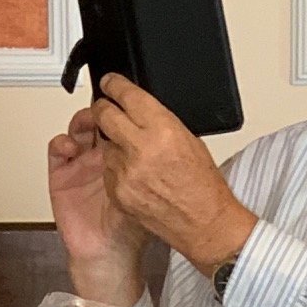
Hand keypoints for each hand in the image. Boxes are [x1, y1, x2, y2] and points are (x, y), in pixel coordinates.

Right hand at [48, 107, 147, 301]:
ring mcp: (83, 162)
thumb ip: (154, 161)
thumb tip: (166, 132)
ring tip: (89, 123)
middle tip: (105, 106)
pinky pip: (57, 149)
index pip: (126, 121)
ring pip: (79, 128)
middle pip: (101, 119)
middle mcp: (106, 155)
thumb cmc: (136, 224)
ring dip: (82, 119)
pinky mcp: (63, 175)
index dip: (125, 107)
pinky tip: (71, 145)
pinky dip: (62, 141)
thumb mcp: (155, 187)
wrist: (114, 252)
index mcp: (130, 154)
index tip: (127, 97)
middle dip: (103, 108)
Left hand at [92, 75, 257, 274]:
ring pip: (105, 144)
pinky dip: (117, 168)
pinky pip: (108, 170)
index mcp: (163, 129)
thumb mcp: (191, 141)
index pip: (127, 96)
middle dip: (103, 108)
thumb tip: (141, 111)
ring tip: (135, 154)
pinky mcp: (116, 191)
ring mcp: (125, 171)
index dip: (115, 85)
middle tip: (105, 107)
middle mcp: (140, 148)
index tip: (110, 82)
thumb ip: (162, 123)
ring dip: (114, 144)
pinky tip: (136, 174)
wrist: (203, 224)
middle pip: (104, 114)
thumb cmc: (204, 186)